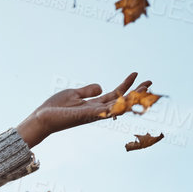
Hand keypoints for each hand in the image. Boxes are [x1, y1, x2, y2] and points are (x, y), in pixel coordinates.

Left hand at [15, 74, 152, 147]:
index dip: (126, 84)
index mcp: (94, 104)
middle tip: (150, 82)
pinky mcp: (87, 116)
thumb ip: (88, 91)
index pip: (115, 94)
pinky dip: (118, 107)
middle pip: (122, 100)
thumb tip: (101, 87)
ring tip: (146, 89)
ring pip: (119, 106)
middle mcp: (97, 110)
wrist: (42, 118)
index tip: (136, 73)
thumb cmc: (55, 108)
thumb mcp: (74, 93)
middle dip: (136, 92)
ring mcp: (94, 114)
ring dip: (133, 98)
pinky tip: (128, 101)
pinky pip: (106, 111)